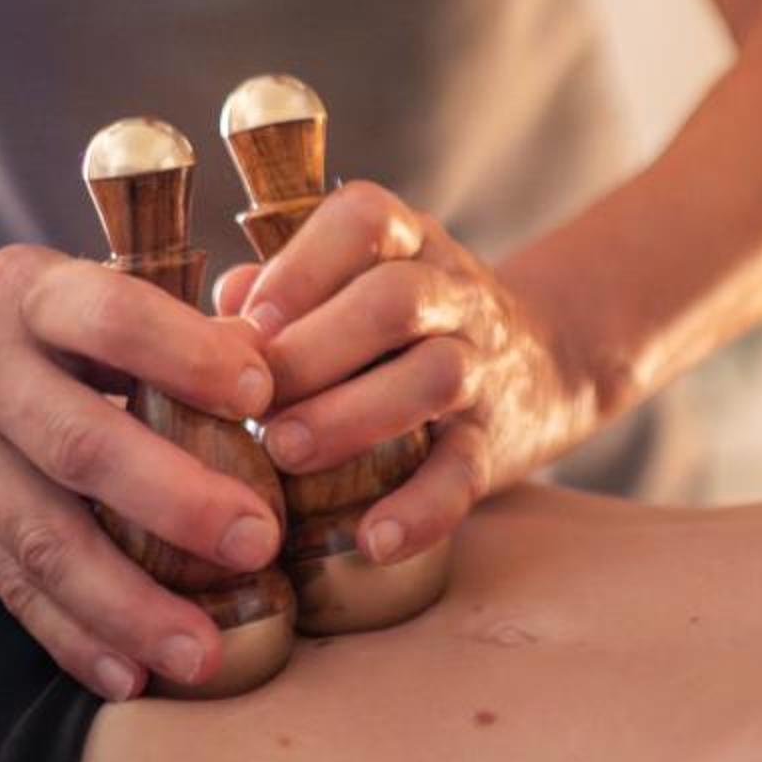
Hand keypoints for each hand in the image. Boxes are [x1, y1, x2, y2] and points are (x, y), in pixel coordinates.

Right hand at [0, 245, 284, 698]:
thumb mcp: (55, 285)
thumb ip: (155, 323)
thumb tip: (270, 362)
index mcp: (27, 295)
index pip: (111, 318)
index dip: (186, 354)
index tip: (262, 393)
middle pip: (81, 444)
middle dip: (174, 501)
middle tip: (257, 541)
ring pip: (45, 539)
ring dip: (129, 604)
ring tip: (203, 650)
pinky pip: (12, 590)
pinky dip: (73, 640)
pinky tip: (131, 678)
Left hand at [218, 182, 595, 566]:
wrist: (544, 365)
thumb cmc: (407, 326)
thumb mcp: (357, 284)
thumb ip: (285, 292)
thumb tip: (217, 317)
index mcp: (409, 242)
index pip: (364, 221)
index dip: (301, 267)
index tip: (249, 321)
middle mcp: (453, 293)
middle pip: (394, 300)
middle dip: (314, 350)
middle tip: (250, 401)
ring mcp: (482, 366)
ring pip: (436, 375)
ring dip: (352, 415)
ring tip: (286, 453)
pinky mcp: (497, 443)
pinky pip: (466, 473)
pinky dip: (420, 509)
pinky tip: (370, 540)